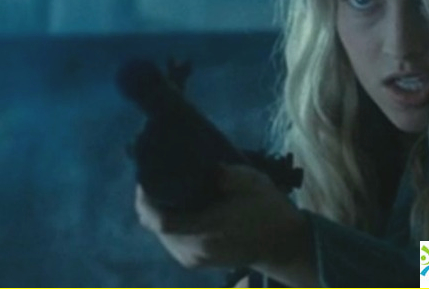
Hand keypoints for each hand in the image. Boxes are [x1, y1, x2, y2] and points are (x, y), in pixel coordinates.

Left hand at [135, 164, 309, 272]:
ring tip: (166, 190)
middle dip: (151, 203)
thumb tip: (200, 166)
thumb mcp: (250, 182)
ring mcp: (194, 260)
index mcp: (205, 230)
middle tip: (155, 178)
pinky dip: (171, 223)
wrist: (283, 244)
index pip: (161, 221)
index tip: (145, 179)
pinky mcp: (197, 263)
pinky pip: (172, 241)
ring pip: (162, 235)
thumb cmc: (267, 211)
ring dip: (160, 213)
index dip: (146, 201)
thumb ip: (223, 174)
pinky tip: (179, 208)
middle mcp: (193, 250)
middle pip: (155, 227)